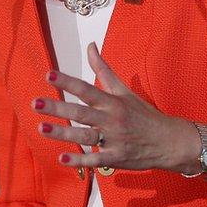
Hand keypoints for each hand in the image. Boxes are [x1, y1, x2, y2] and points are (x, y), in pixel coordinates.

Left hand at [33, 42, 198, 172]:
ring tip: (41, 128)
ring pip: (85, 136)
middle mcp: (112, 119)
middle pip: (81, 113)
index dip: (67, 82)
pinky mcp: (116, 158)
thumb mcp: (124, 90)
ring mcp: (114, 139)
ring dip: (63, 134)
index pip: (86, 89)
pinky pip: (95, 160)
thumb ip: (103, 70)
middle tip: (36, 103)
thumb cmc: (143, 114)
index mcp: (112, 102)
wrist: (170, 141)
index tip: (48, 75)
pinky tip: (61, 158)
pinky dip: (79, 160)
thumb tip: (90, 46)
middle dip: (58, 108)